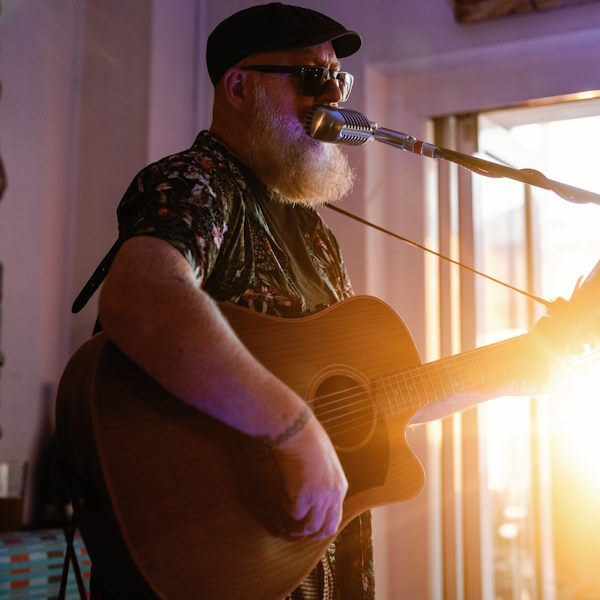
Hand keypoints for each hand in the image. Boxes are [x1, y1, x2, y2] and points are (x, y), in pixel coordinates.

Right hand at [272, 415, 347, 539]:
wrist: (298, 432)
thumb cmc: (309, 439)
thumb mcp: (326, 461)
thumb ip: (325, 479)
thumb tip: (315, 487)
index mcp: (341, 486)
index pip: (335, 517)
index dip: (322, 525)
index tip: (311, 527)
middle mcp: (333, 496)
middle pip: (325, 528)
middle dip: (311, 534)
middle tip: (298, 533)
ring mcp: (318, 498)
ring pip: (308, 526)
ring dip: (296, 526)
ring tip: (286, 517)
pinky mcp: (302, 497)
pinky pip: (293, 513)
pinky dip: (285, 507)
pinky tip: (282, 495)